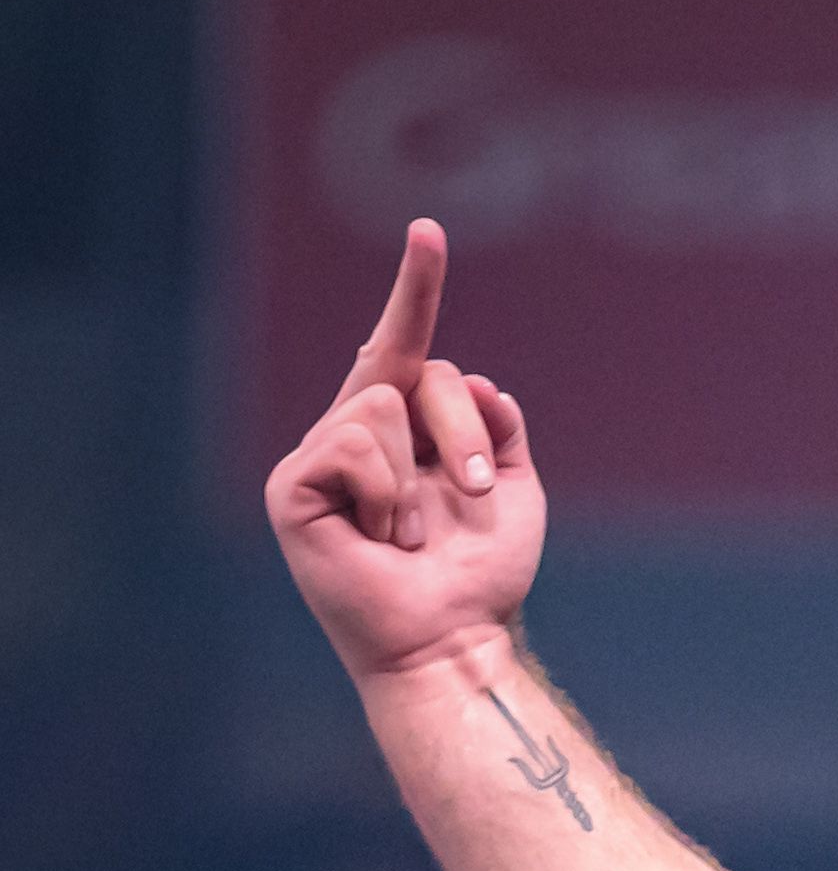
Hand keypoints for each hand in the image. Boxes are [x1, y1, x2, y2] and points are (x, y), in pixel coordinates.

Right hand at [265, 220, 543, 681]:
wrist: (453, 640)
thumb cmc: (481, 577)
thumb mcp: (513, 492)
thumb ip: (499, 427)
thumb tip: (479, 379)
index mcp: (404, 431)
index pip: (405, 345)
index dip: (416, 290)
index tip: (429, 231)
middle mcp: (355, 432)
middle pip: (412, 369)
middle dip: (461, 433)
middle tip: (475, 496)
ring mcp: (319, 457)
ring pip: (381, 404)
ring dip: (420, 478)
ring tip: (411, 534)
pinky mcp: (291, 485)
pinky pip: (353, 444)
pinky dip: (387, 494)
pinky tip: (382, 538)